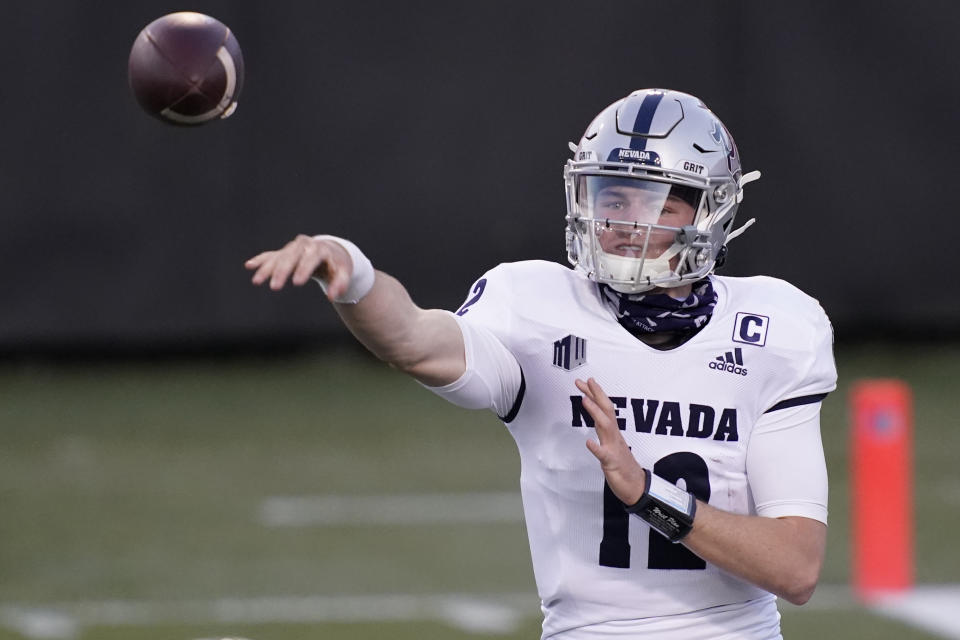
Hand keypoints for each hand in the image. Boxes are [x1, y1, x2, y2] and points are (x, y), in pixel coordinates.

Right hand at [245, 234, 351, 298]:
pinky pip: (271, 255)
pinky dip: (261, 260)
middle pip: (291, 258)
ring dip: (267, 269)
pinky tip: (249, 265)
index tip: (297, 283)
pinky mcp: (285, 252)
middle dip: (282, 272)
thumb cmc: (337, 264)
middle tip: (275, 287)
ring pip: (278, 257)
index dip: (304, 270)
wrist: (331, 251)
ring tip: (257, 281)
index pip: (311, 258)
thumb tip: (333, 297)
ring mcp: (293, 248)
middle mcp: (304, 245)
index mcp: (320, 249)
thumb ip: (340, 284)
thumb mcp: (343, 272)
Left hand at [575, 377, 646, 505]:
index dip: (595, 394)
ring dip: (595, 413)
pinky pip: (604, 455)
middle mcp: (614, 436)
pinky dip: (596, 448)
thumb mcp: (611, 444)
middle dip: (596, 394)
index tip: (586, 381)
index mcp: (613, 432)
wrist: (636, 486)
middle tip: (585, 380)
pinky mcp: (612, 463)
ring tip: (585, 400)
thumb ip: (604, 430)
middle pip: (606, 411)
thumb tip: (596, 417)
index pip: (604, 408)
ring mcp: (613, 448)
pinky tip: (589, 443)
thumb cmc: (622, 465)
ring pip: (605, 427)